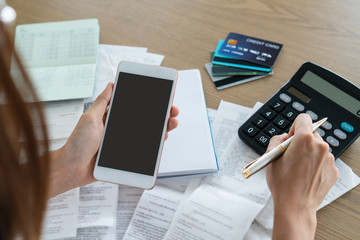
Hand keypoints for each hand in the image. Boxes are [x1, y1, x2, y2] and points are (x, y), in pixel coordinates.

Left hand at [49, 83, 179, 196]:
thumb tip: (111, 85)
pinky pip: (144, 149)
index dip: (148, 101)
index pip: (134, 106)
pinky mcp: (126, 155)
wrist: (72, 169)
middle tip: (172, 111)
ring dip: (162, 127)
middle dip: (161, 114)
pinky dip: (155, 144)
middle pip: (145, 119)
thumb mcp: (89, 118)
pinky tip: (163, 138)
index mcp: (111, 117)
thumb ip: (102, 103)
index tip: (161, 96)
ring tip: (171, 123)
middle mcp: (120, 128)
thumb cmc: (77, 144)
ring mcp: (124, 142)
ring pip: (148, 133)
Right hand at [266, 114, 337, 239]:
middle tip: (290, 156)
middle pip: (311, 135)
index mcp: (304, 139)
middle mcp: (320, 146)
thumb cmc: (282, 183)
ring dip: (309, 154)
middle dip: (301, 142)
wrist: (295, 206)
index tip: (290, 137)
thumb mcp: (270, 156)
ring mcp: (329, 159)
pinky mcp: (333, 171)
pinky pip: (323, 161)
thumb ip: (276, 140)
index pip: (303, 119)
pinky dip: (315, 165)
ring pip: (318, 148)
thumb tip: (284, 137)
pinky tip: (305, 176)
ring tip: (297, 169)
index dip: (294, 127)